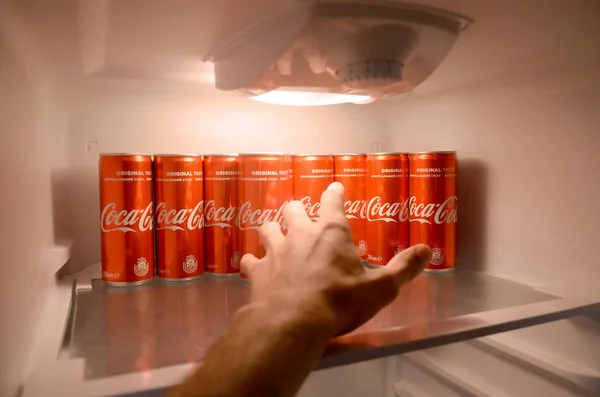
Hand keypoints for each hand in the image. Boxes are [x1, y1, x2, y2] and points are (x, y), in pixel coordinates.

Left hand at [241, 182, 431, 336]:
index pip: (333, 201)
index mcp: (331, 232)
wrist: (293, 322)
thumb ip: (404, 268)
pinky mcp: (257, 270)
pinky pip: (249, 260)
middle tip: (300, 215)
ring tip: (275, 234)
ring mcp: (275, 250)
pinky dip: (252, 261)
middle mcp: (300, 233)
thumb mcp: (381, 288)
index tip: (335, 188)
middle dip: (297, 209)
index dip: (334, 193)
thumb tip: (428, 250)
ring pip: (267, 228)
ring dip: (272, 230)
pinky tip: (253, 266)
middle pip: (293, 209)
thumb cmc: (340, 301)